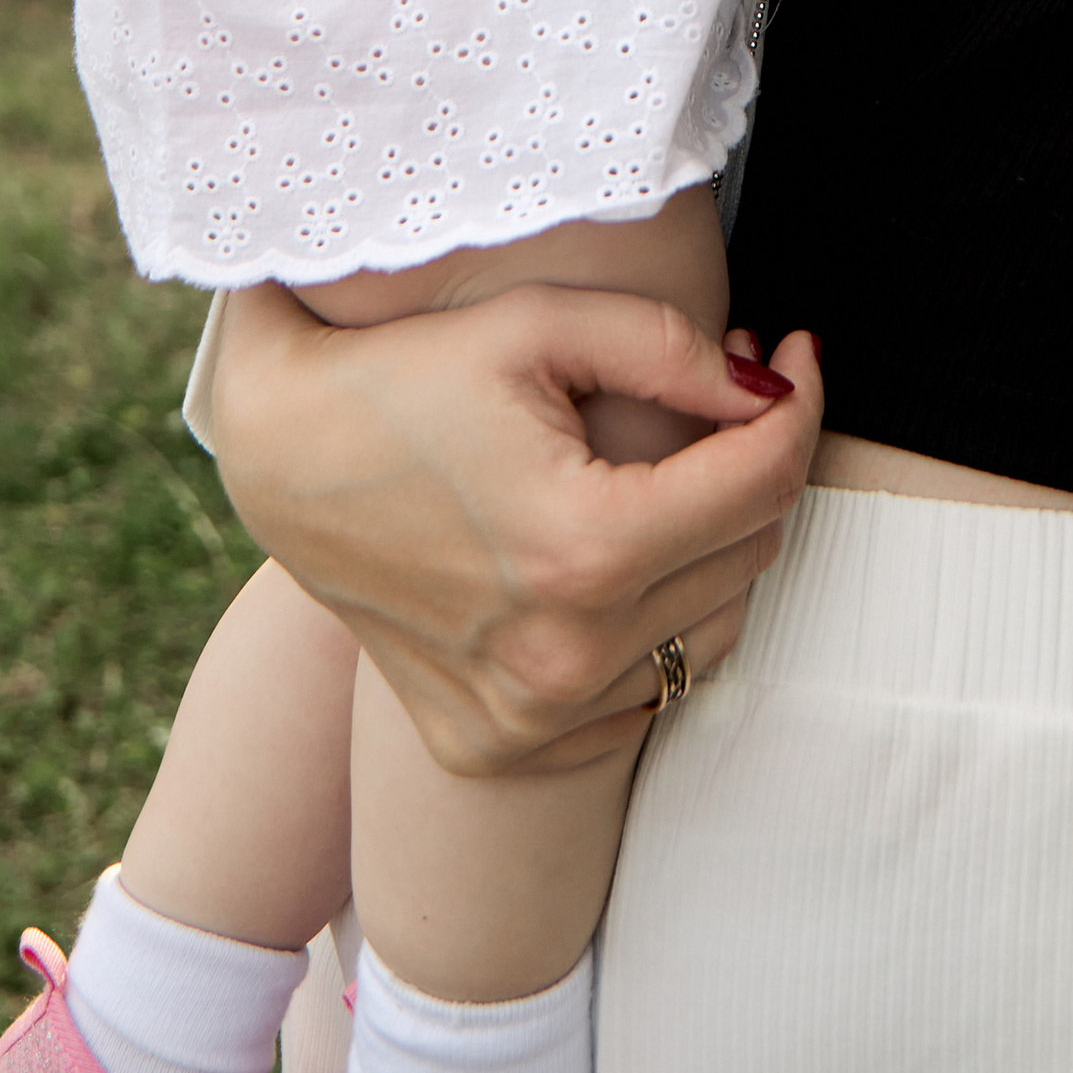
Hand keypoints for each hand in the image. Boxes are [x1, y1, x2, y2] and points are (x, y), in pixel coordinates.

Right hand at [198, 283, 823, 776]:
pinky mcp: (500, 746)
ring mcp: (531, 719)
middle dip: (753, 461)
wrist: (273, 462)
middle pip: (749, 551)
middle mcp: (565, 658)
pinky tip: (610, 551)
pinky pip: (643, 690)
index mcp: (583, 550)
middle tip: (721, 390)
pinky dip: (650, 621)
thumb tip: (771, 390)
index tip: (791, 349)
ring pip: (712, 627)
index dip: (798, 400)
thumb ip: (672, 349)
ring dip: (711, 543)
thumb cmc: (403, 374)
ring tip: (665, 468)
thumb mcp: (537, 327)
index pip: (765, 479)